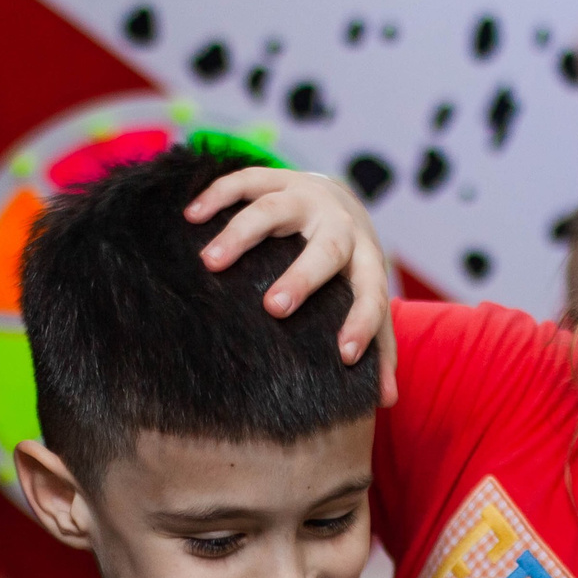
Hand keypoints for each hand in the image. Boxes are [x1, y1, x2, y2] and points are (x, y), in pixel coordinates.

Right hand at [186, 167, 395, 405]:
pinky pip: (245, 180)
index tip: (343, 355)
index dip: (360, 323)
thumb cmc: (350, 267)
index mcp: (366, 262)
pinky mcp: (275, 178)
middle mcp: (340, 226)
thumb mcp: (367, 299)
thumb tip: (386, 399)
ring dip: (242, 234)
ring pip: (274, 208)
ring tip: (210, 263)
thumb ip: (379, 346)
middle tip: (273, 307)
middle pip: (327, 249)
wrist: (340, 199)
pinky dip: (217, 196)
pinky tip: (191, 217)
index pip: (371, 295)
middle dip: (302, 277)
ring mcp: (306, 197)